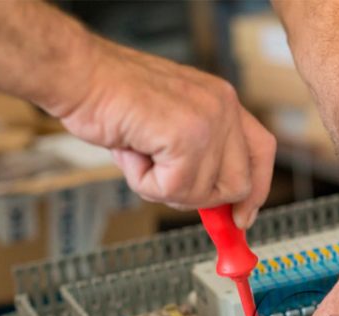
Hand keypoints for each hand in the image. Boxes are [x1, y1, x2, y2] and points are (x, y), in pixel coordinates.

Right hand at [49, 39, 274, 226]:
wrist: (77, 74)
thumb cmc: (112, 99)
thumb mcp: (170, 128)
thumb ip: (201, 158)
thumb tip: (218, 204)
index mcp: (223, 101)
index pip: (261, 152)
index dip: (256, 191)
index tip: (243, 218)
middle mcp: (223, 106)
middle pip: (238, 185)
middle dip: (199, 197)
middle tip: (164, 182)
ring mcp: (208, 120)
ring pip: (203, 194)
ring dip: (163, 187)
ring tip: (139, 152)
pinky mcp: (186, 136)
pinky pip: (175, 190)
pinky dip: (146, 183)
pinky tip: (132, 151)